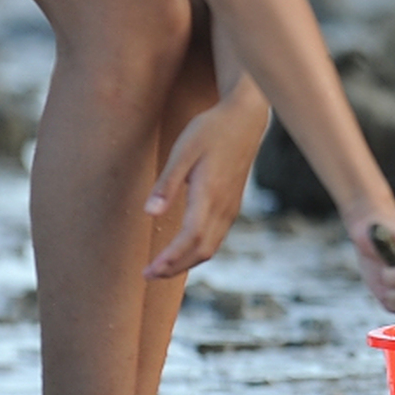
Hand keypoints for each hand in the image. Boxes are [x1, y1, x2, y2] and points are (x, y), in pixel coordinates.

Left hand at [142, 93, 270, 279]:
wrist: (245, 119)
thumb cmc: (211, 130)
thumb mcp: (184, 151)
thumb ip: (167, 183)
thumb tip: (151, 214)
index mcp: (210, 194)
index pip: (191, 238)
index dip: (170, 258)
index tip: (149, 271)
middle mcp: (224, 206)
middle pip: (202, 250)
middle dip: (175, 267)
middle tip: (148, 275)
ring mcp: (231, 207)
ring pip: (211, 247)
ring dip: (186, 262)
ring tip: (161, 268)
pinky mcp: (232, 205)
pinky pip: (216, 237)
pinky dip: (198, 250)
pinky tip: (183, 250)